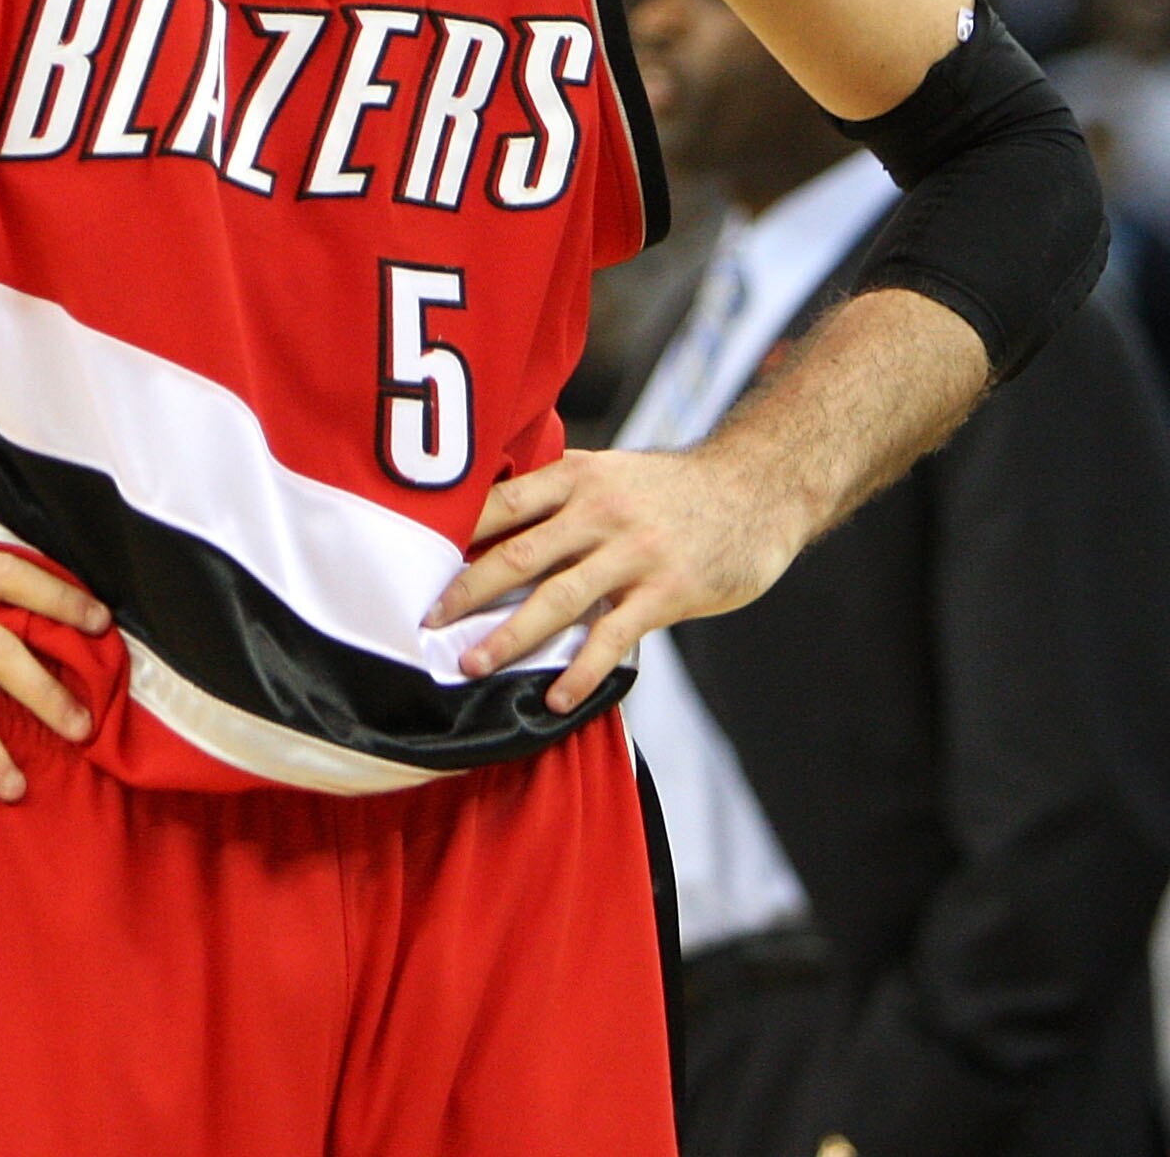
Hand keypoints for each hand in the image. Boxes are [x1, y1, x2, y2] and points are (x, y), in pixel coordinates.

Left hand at [429, 448, 805, 713]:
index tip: (413, 563)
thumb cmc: (669, 489)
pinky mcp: (666, 591)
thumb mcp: (608, 471)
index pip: (501, 503)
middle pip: (518, 554)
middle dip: (467, 592)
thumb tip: (486, 520)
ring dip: (510, 636)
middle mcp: (598, 511)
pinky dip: (582, 670)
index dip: (456, 534)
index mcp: (575, 477)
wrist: (756, 489)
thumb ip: (555, 494)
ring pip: (558, 599)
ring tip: (471, 665)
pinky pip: (614, 636)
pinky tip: (554, 697)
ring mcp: (633, 552)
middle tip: (425, 624)